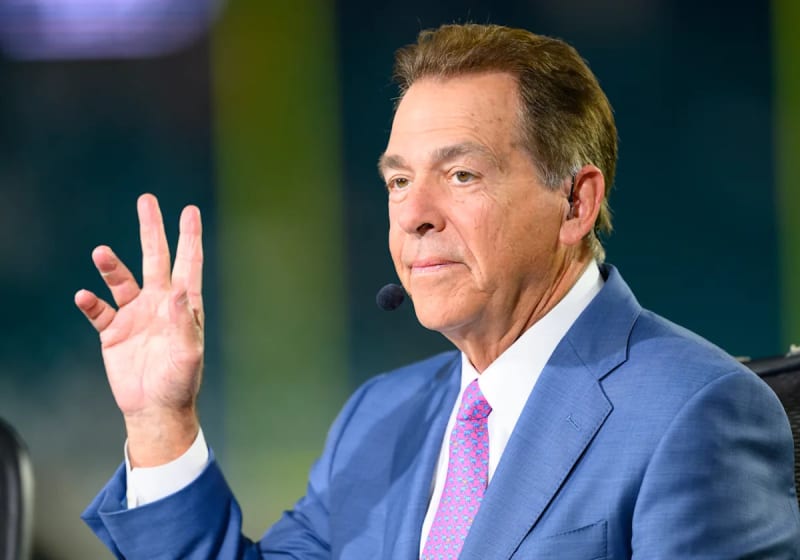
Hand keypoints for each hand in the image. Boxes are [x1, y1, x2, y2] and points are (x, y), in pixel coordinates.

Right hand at [75, 194, 203, 465]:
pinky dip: (91, 303)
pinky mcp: (113, 332)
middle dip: (152, 230)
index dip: (190, 237)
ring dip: (111, 266)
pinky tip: (84, 296)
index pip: (188, 264)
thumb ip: (185, 323)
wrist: (155, 409)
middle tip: (146, 200)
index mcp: (184, 306)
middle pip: (155, 259)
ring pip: (122, 280)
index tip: (189, 211)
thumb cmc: (180, 383)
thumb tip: (180, 291)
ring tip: (101, 252)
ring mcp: (135, 316)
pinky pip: (99, 311)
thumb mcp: (189, 354)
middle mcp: (159, 304)